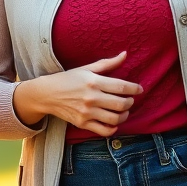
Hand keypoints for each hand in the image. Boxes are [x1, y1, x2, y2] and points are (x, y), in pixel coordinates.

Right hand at [13, 52, 141, 135]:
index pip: (122, 87)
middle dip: (130, 102)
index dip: (135, 88)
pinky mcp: (83, 123)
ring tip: (124, 111)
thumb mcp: (86, 68)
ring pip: (115, 119)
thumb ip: (107, 63)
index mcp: (93, 82)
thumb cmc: (68, 79)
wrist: (47, 94)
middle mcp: (91, 98)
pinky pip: (104, 131)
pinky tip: (114, 123)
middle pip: (121, 104)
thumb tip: (125, 54)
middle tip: (130, 100)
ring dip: (124, 115)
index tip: (139, 89)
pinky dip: (113, 128)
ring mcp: (87, 112)